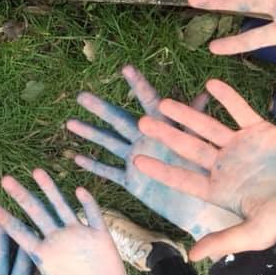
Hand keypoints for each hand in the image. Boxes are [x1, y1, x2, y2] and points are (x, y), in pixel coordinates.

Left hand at [0, 170, 141, 274]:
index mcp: (43, 255)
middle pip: (36, 212)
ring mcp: (79, 236)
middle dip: (21, 196)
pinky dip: (88, 203)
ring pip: (61, 206)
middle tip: (5, 180)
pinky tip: (79, 190)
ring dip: (50, 190)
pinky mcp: (100, 237)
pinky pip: (93, 215)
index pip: (20, 232)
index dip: (5, 220)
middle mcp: (58, 240)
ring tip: (36, 172)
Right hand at [67, 65, 240, 239]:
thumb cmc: (205, 174)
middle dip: (100, 109)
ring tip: (70, 122)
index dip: (138, 86)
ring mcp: (136, 158)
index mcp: (164, 129)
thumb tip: (205, 94)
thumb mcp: (200, 145)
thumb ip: (195, 122)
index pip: (149, 102)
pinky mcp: (132, 180)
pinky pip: (109, 172)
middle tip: (81, 95)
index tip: (126, 68)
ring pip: (109, 143)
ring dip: (90, 133)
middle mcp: (146, 139)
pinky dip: (94, 166)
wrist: (201, 206)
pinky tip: (76, 157)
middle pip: (119, 120)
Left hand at [133, 80, 275, 261]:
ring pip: (209, 127)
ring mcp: (241, 147)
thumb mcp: (254, 233)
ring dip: (188, 114)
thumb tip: (191, 257)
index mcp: (220, 190)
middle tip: (143, 123)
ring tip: (165, 102)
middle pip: (189, 148)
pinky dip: (227, 97)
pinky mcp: (261, 131)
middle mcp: (225, 166)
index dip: (161, 170)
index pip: (184, 179)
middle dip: (166, 136)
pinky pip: (240, 110)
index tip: (138, 160)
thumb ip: (222, 240)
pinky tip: (210, 84)